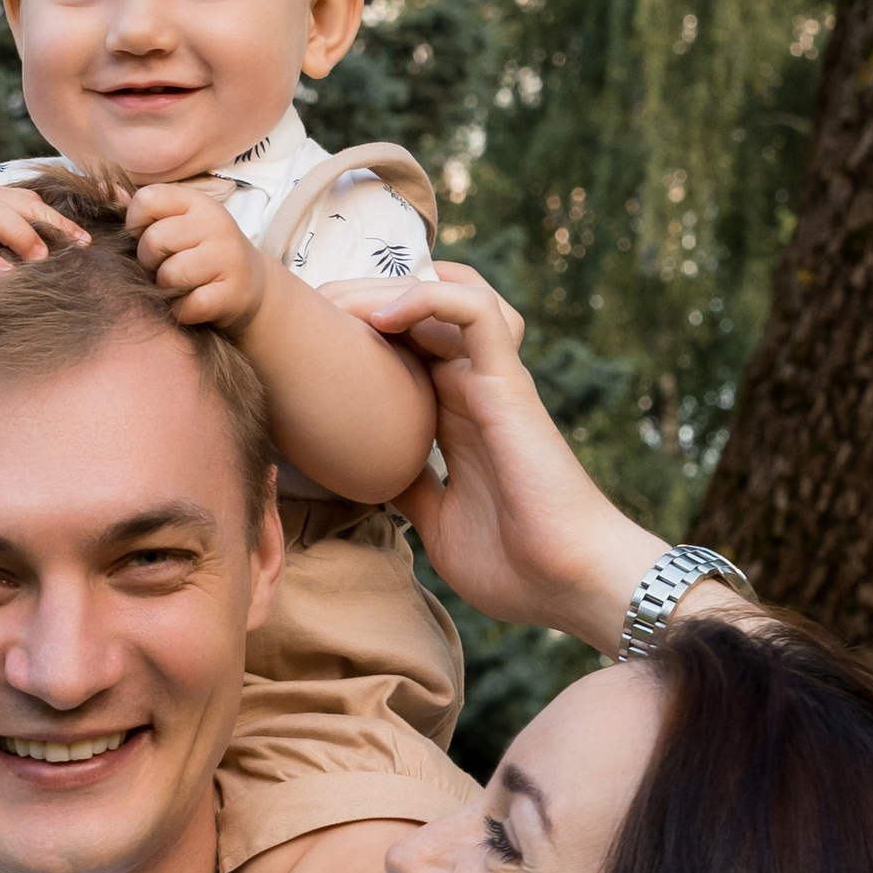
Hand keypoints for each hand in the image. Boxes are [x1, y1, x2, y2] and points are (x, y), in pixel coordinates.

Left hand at [127, 181, 267, 333]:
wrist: (251, 285)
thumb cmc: (201, 252)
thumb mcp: (180, 223)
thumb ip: (144, 211)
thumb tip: (99, 190)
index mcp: (197, 202)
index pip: (147, 199)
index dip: (135, 223)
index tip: (144, 236)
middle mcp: (215, 224)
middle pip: (154, 241)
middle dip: (149, 262)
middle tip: (163, 268)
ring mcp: (227, 258)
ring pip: (169, 276)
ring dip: (165, 289)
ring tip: (178, 286)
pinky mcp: (232, 293)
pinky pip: (187, 305)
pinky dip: (182, 311)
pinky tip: (191, 305)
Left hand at [340, 266, 653, 649]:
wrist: (568, 585)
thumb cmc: (515, 565)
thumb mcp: (436, 521)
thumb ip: (408, 487)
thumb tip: (366, 473)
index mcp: (452, 415)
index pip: (404, 346)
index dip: (355, 331)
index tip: (304, 343)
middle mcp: (471, 388)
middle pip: (414, 309)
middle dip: (356, 298)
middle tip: (305, 311)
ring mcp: (492, 381)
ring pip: (444, 295)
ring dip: (386, 287)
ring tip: (338, 306)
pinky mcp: (510, 384)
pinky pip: (477, 312)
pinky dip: (429, 298)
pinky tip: (381, 318)